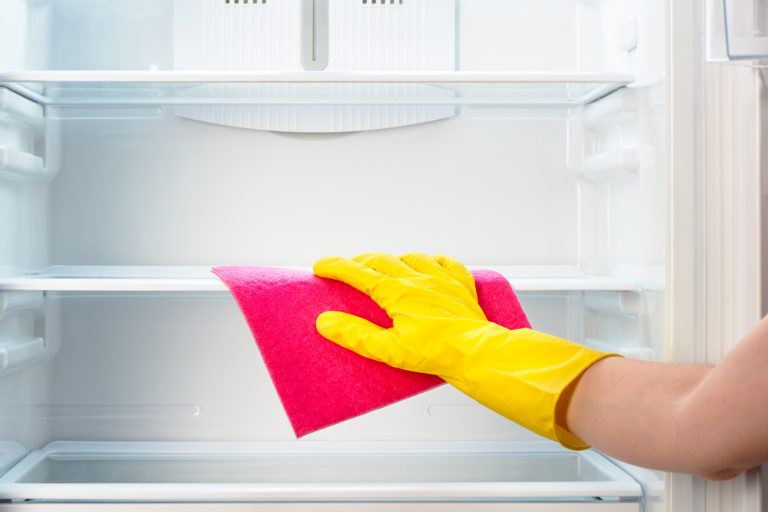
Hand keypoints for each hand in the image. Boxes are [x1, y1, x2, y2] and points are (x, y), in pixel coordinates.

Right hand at [314, 252, 614, 448]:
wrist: (477, 353)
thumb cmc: (436, 353)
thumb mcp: (389, 350)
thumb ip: (355, 335)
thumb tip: (326, 322)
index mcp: (397, 291)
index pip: (358, 272)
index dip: (336, 267)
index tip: (320, 266)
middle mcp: (418, 277)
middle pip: (381, 260)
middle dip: (360, 263)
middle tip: (347, 269)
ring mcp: (442, 278)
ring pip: (411, 257)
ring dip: (393, 260)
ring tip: (384, 267)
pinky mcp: (461, 285)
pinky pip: (445, 262)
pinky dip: (431, 261)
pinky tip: (429, 264)